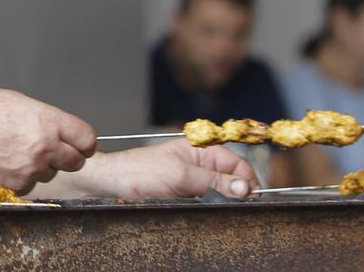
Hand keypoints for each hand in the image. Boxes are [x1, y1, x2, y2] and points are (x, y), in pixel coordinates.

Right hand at [0, 89, 96, 192]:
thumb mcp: (18, 101)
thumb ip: (44, 118)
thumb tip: (58, 130)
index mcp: (48, 121)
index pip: (87, 139)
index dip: (84, 143)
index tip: (80, 145)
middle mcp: (44, 147)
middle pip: (76, 162)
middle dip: (66, 157)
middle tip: (49, 151)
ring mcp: (31, 169)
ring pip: (50, 175)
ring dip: (40, 168)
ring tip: (15, 152)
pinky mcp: (16, 185)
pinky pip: (29, 185)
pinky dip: (21, 178)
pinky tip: (5, 163)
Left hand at [84, 140, 257, 199]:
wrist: (111, 184)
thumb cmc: (139, 172)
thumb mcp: (180, 175)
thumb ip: (214, 181)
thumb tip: (246, 187)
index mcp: (201, 150)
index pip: (238, 164)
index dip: (249, 181)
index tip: (252, 199)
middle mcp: (200, 164)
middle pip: (233, 180)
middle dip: (237, 193)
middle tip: (233, 207)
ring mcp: (193, 181)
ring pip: (221, 194)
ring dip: (222, 202)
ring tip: (212, 208)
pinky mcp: (186, 196)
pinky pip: (207, 204)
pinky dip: (210, 209)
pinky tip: (203, 212)